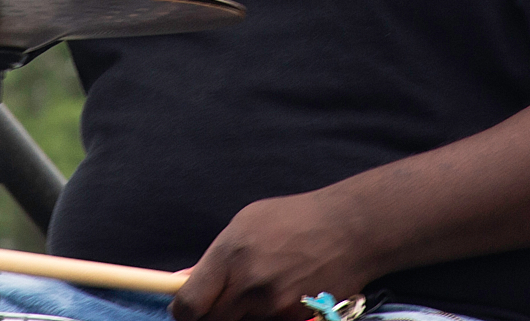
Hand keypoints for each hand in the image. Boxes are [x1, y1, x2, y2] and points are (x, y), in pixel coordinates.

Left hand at [170, 193, 375, 320]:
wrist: (349, 229)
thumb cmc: (294, 219)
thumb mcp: (247, 223)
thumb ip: (214, 257)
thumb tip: (180, 280)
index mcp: (230, 254)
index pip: (189, 305)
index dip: (184, 312)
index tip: (188, 309)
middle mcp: (248, 283)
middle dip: (211, 315)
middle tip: (223, 301)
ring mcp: (272, 305)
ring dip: (240, 315)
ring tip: (257, 291)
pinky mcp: (294, 320)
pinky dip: (265, 317)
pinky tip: (280, 296)